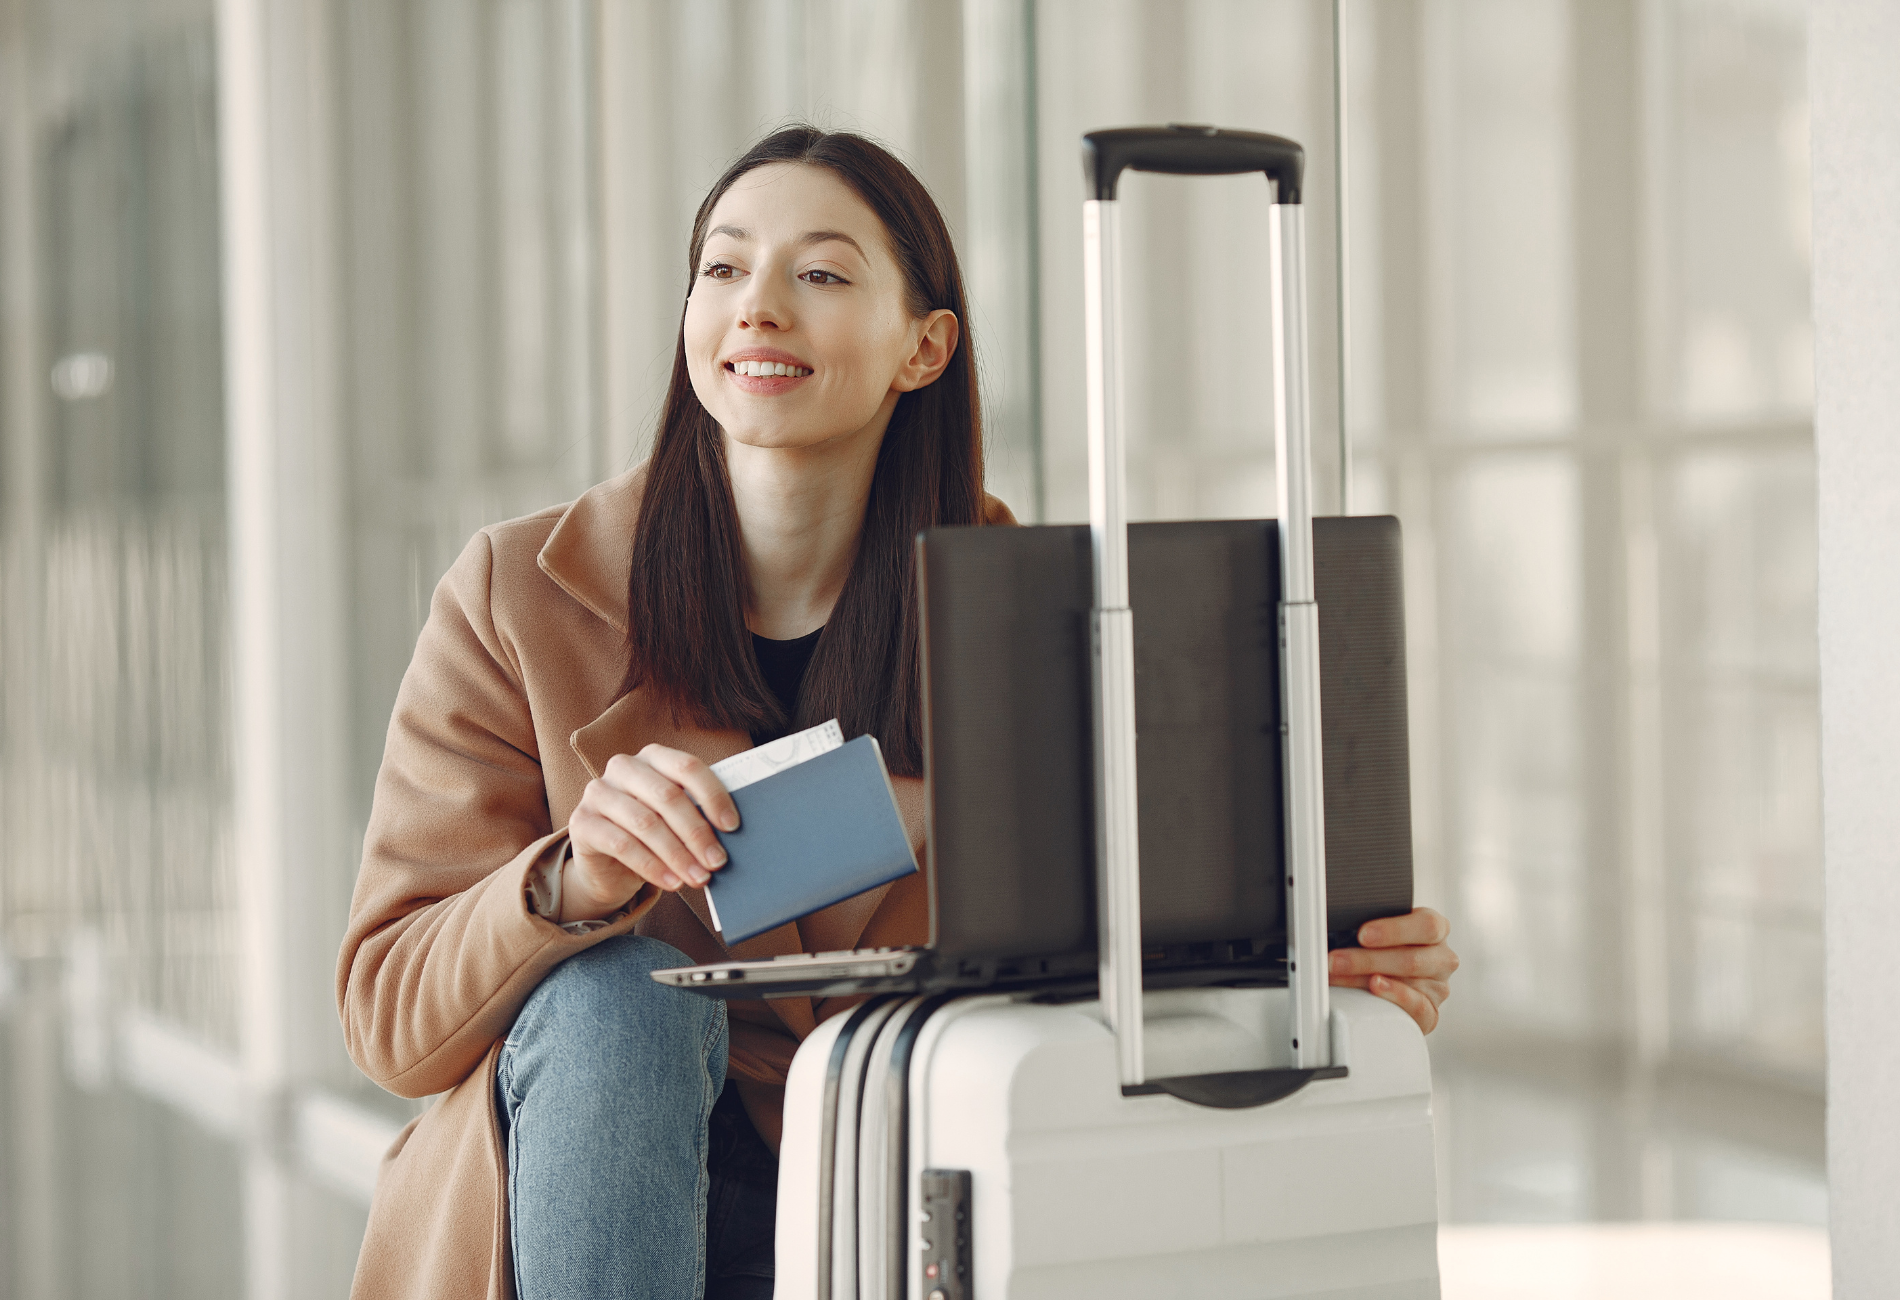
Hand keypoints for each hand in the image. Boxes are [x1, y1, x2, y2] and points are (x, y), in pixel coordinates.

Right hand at [564, 744, 739, 921]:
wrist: (609, 864)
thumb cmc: (652, 834)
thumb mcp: (675, 818)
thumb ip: (698, 813)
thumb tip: (732, 832)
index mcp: (652, 756)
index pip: (687, 767)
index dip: (713, 796)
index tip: (732, 826)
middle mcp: (623, 767)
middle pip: (667, 796)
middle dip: (696, 833)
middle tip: (717, 861)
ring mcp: (598, 792)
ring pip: (646, 823)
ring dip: (677, 855)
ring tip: (698, 877)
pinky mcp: (582, 822)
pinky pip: (622, 845)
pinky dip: (652, 867)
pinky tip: (672, 882)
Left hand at [1328, 907, 1456, 1034]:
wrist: (1386, 975)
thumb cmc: (1382, 947)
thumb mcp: (1380, 930)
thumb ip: (1370, 925)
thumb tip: (1338, 923)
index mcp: (1435, 928)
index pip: (1427, 925)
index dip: (1394, 930)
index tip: (1362, 933)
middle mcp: (1442, 957)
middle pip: (1412, 958)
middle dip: (1367, 959)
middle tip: (1335, 959)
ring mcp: (1439, 987)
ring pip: (1408, 981)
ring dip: (1365, 977)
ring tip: (1337, 974)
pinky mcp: (1431, 1013)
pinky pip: (1416, 1007)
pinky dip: (1392, 996)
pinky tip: (1374, 988)